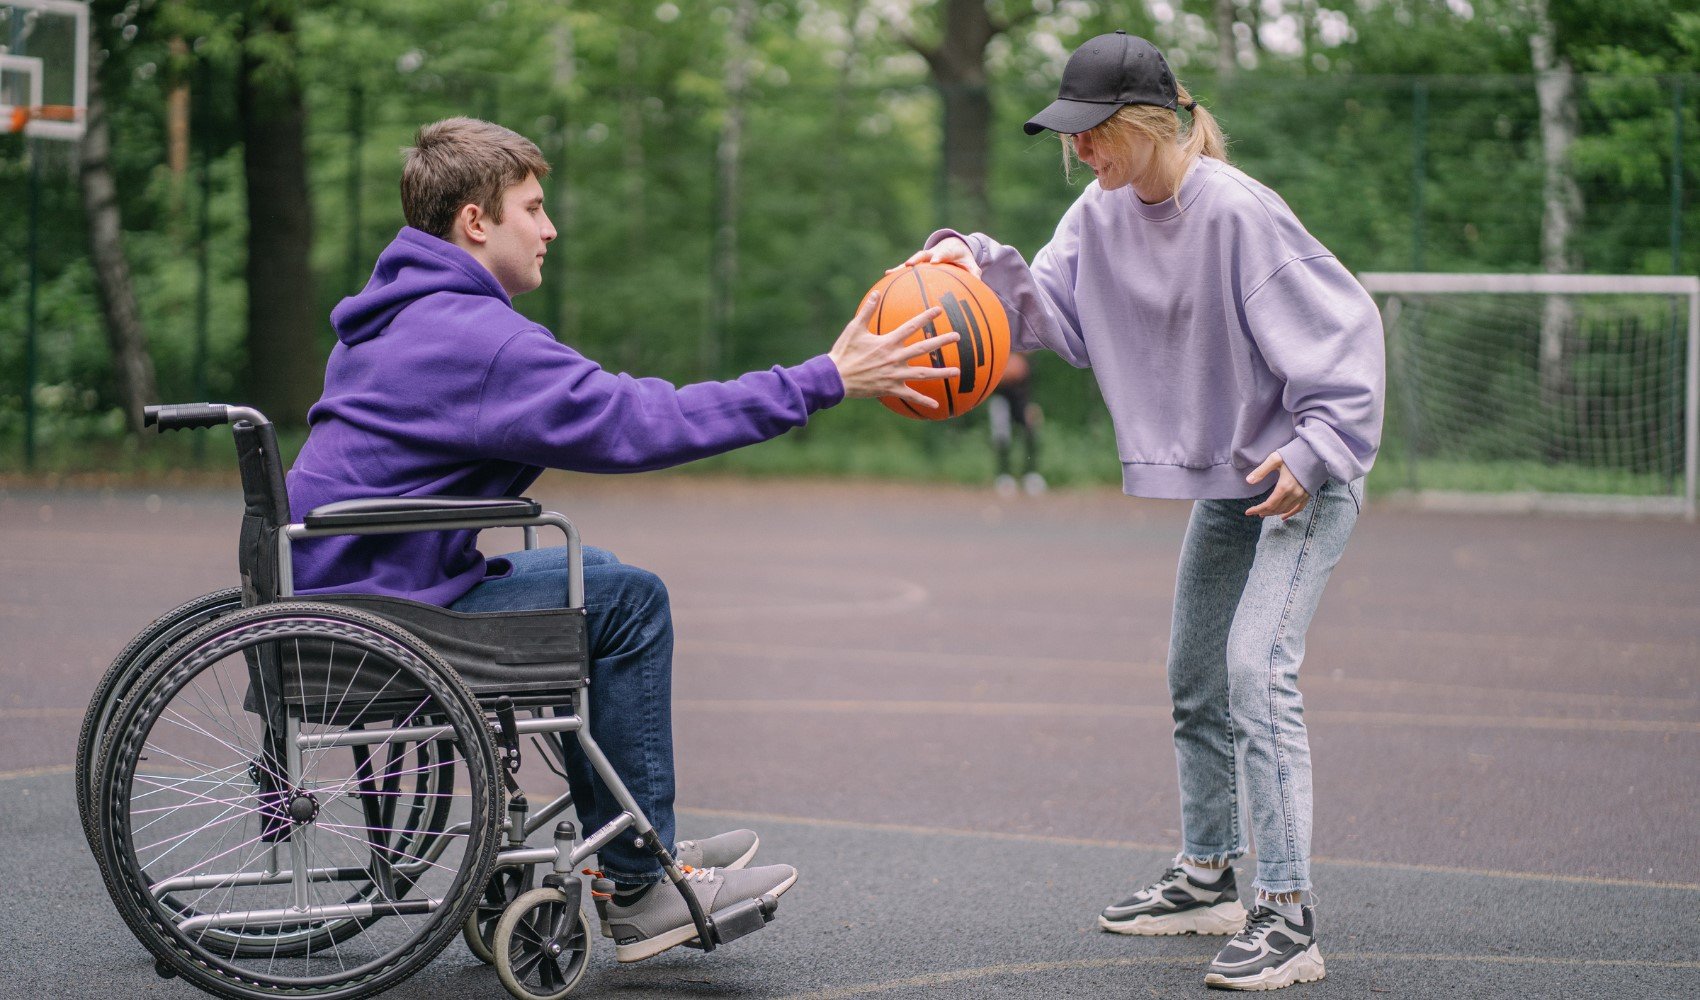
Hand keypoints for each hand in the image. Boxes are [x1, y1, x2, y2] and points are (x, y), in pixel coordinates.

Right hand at [830, 292, 957, 409]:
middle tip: (958, 336)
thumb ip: (867, 311)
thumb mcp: (854, 329)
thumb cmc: (844, 352)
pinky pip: (911, 395)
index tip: (939, 310)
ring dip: (942, 372)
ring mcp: (895, 374)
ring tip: (957, 371)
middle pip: (924, 348)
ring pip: (924, 373)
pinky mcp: (891, 388)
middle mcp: (895, 357)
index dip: (926, 317)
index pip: (912, 326)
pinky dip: (924, 400)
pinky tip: (936, 405)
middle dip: (942, 341)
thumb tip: (875, 293)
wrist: (836, 378)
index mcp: (888, 342)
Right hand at [889, 237, 980, 276]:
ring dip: (901, 267)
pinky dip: (897, 271)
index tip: (935, 261)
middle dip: (917, 259)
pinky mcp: (918, 262)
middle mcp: (932, 252)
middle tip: (909, 264)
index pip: (942, 253)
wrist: (953, 246)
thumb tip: (979, 282)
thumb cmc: (963, 258)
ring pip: (911, 261)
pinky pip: (907, 268)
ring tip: (889, 272)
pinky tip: (886, 276)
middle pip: (923, 254)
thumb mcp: (971, 264)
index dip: (939, 256)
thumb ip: (974, 272)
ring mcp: (924, 257)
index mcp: (947, 250)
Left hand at [1244, 451, 1310, 519]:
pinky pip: (1299, 508)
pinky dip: (1290, 513)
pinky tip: (1283, 517)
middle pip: (1277, 509)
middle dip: (1264, 512)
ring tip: (1265, 513)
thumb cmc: (1294, 453)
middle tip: (1255, 512)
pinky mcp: (1308, 494)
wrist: (1316, 452)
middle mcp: (1294, 493)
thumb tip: (1248, 481)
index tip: (1248, 512)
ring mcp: (1302, 495)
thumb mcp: (1275, 459)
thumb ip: (1261, 470)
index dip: (1257, 509)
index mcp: (1285, 486)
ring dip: (1274, 513)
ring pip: (1286, 509)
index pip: (1269, 504)